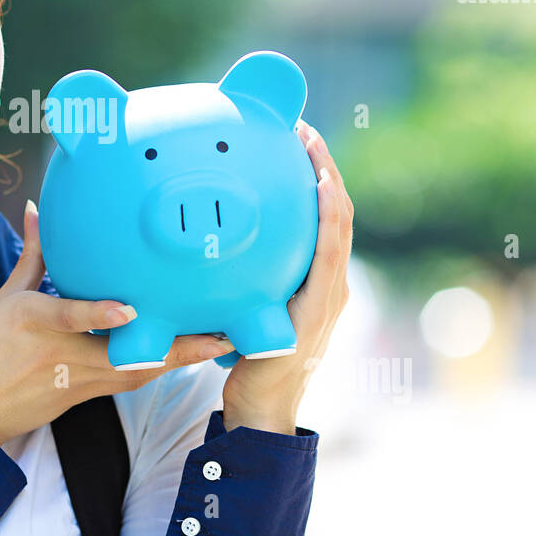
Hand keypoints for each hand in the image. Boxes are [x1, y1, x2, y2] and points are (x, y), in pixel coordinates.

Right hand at [0, 199, 233, 446]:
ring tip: (220, 344)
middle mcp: (61, 356)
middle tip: (221, 335)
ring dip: (177, 360)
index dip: (98, 316)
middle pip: (126, 357)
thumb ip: (33, 255)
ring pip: (135, 374)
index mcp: (34, 322)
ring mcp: (75, 382)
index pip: (68, 317)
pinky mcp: (80, 398)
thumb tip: (38, 209)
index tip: (128, 310)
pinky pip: (125, 381)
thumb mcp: (4, 298)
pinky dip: (154, 366)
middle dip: (175, 348)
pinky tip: (186, 356)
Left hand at [219, 120, 354, 433]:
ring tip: (313, 144)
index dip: (311, 173)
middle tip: (301, 126)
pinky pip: (328, 257)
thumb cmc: (241, 358)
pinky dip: (330, 219)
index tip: (293, 136)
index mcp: (312, 277)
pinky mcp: (320, 311)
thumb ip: (234, 273)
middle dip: (321, 164)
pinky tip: (320, 191)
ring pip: (338, 224)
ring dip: (329, 179)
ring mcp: (329, 296)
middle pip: (333, 209)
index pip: (317, 214)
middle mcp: (328, 281)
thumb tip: (196, 233)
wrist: (257, 410)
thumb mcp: (239, 304)